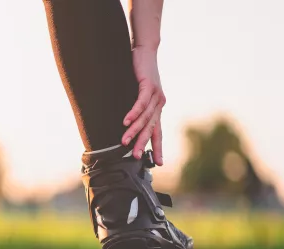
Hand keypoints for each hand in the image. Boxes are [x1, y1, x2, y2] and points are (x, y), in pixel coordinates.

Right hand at [121, 46, 164, 164]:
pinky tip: (125, 122)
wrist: (145, 51)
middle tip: (135, 157)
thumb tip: (125, 124)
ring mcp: (156, 95)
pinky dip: (133, 113)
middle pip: (151, 129)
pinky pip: (141, 103)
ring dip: (133, 131)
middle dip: (142, 144)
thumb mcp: (138, 95)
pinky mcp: (149, 86)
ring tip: (124, 142)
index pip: (158, 132)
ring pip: (145, 118)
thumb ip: (136, 110)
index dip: (158, 147)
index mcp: (157, 108)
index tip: (158, 163)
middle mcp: (159, 104)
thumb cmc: (138, 73)